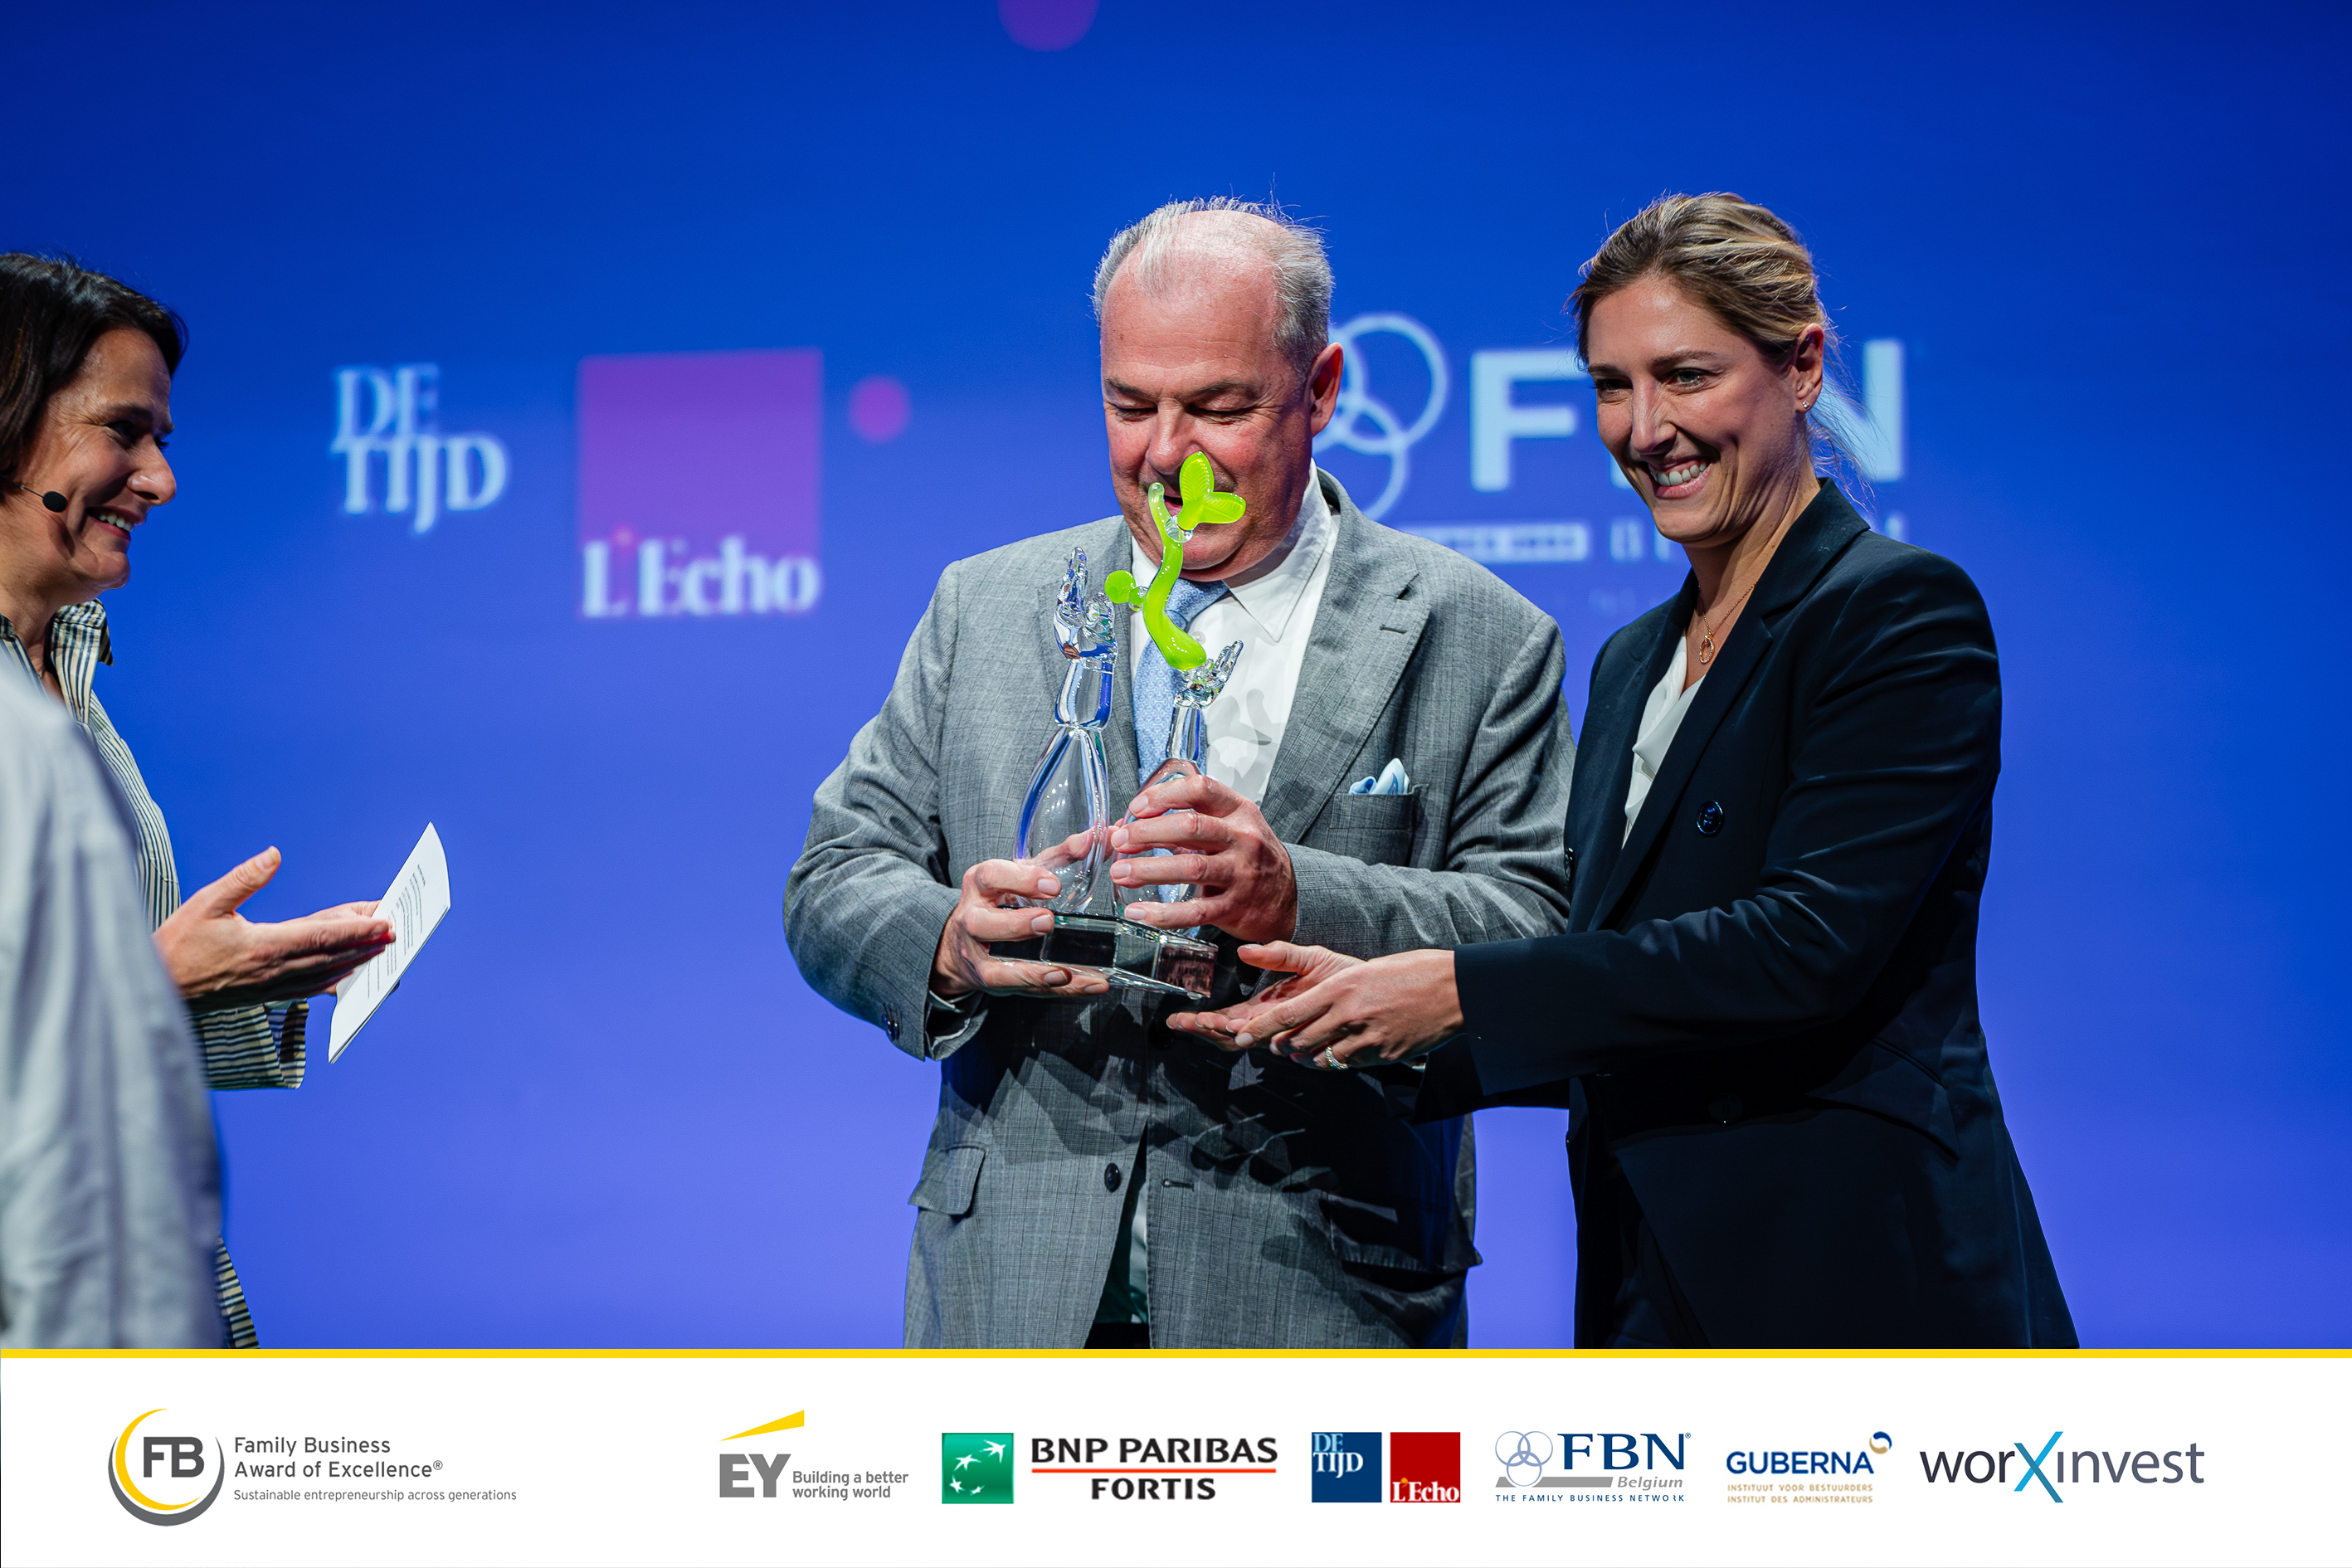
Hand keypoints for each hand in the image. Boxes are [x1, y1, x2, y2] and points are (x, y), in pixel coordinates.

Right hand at [153, 848, 394, 1008]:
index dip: (358, 930)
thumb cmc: (178, 944)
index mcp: (265, 947)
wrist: (157, 987)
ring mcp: (272, 986)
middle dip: (368, 945)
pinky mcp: (265, 995)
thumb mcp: (206, 902)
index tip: (385, 923)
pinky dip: (333, 978)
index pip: (323, 936)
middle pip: (333, 956)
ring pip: (325, 974)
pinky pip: (309, 987)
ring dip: (356, 961)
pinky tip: (346, 973)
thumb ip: (243, 879)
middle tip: (396, 933)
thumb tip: (273, 855)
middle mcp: (275, 971)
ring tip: (382, 950)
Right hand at [930, 858, 1112, 999]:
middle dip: (1017, 924)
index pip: (991, 875)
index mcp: (981, 884)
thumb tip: (1097, 836)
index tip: (1052, 885)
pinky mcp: (987, 978)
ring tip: (1062, 969)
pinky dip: (1042, 985)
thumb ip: (1060, 856)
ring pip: (994, 964)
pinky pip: (1013, 986)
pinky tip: (1068, 981)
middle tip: (1049, 921)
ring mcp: (976, 952)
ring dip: (1030, 969)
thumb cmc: (1001, 900)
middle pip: (983, 922)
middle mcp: (972, 917)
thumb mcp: (1024, 874)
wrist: (964, 941)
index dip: (1021, 880)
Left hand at [1108, 772, 1296, 940]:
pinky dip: (1164, 913)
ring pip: (1190, 868)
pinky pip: (1195, 911)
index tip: (1138, 807)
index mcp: (1238, 811)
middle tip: (1120, 841)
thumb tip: (1125, 827)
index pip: (1200, 789)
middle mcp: (1242, 839)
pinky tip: (1139, 912)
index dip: (1164, 795)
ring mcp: (1240, 874)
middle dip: (1147, 832)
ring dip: (1148, 870)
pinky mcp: (1234, 907)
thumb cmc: (1249, 858)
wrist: (1287, 899)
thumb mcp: (1227, 828)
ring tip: (1120, 873)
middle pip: (1190, 827)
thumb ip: (1182, 824)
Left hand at [1169, 941, 1460, 1067]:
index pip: (1288, 1014)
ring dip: (1307, 1056)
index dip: (1260, 1028)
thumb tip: (1301, 996)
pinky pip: (1347, 1065)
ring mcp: (1365, 1040)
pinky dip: (1336, 1061)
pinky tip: (1339, 1052)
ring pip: (1319, 1059)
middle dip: (1282, 1045)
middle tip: (1276, 1044)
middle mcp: (1348, 1016)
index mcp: (1340, 988)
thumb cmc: (1409, 971)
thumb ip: (1330, 985)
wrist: (1453, 990)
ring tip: (1305, 1050)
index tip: (1240, 1036)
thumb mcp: (1362, 969)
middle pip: (1298, 1041)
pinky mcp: (1382, 1056)